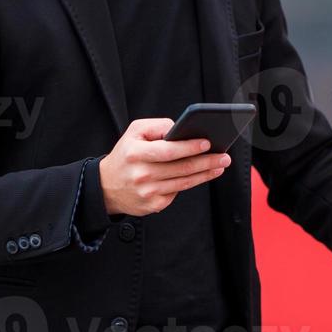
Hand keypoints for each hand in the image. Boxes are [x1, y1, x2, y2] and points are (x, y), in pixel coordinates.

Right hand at [99, 118, 229, 216]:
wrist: (106, 186)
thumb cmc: (126, 154)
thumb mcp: (134, 132)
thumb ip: (158, 126)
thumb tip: (181, 130)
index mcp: (136, 153)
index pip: (168, 151)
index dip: (189, 147)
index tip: (208, 143)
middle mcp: (141, 174)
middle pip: (181, 168)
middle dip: (206, 162)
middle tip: (224, 157)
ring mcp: (147, 192)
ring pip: (183, 182)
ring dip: (205, 174)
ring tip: (220, 165)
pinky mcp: (152, 205)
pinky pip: (177, 192)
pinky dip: (190, 183)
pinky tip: (203, 176)